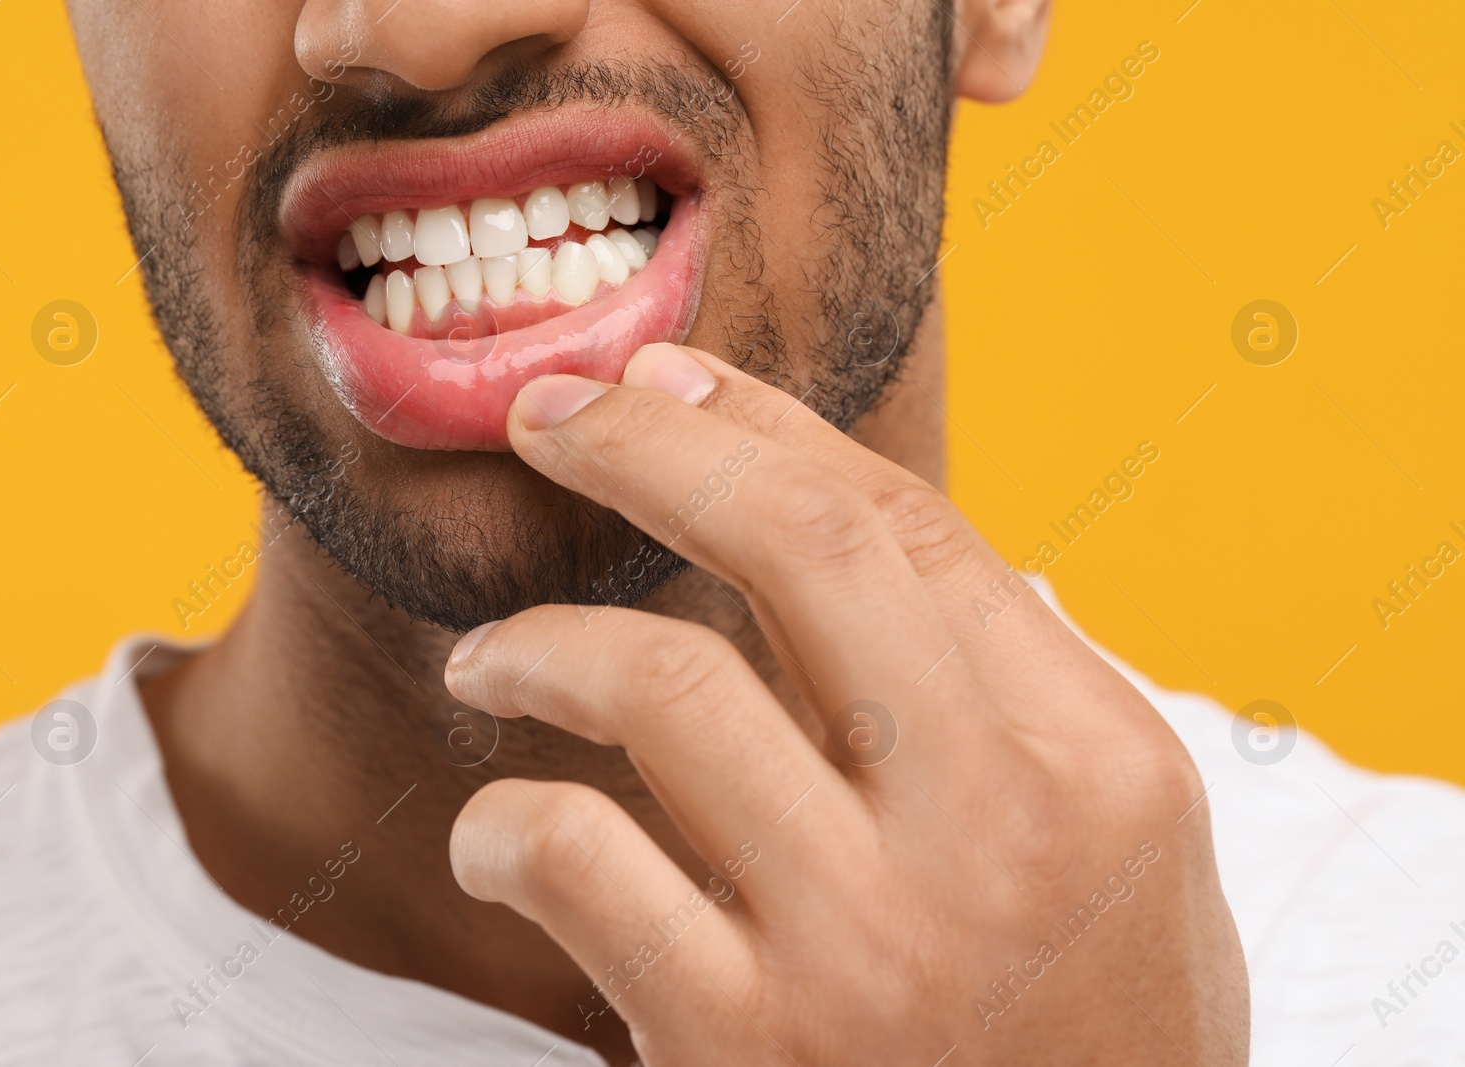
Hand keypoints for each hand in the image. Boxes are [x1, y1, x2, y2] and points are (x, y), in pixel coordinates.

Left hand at [444, 343, 1248, 1064]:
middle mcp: (993, 831)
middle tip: (550, 414)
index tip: (665, 382)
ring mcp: (866, 941)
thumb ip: (1008, 678)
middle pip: (796, 546)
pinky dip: (507, 828)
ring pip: (661, 684)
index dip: (764, 427)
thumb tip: (825, 506)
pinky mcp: (747, 1047)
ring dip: (541, 644)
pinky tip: (497, 838)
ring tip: (490, 660)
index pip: (905, 526)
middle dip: (647, 445)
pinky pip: (578, 864)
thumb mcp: (1119, 836)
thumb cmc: (1092, 1022)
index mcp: (1093, 759)